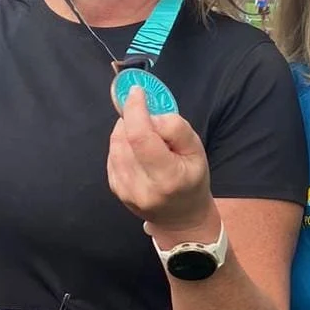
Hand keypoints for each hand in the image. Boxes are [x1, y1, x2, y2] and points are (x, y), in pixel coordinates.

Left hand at [107, 87, 214, 238]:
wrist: (181, 216)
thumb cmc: (191, 180)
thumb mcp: (197, 151)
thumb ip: (175, 128)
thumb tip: (149, 115)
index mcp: (167, 178)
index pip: (141, 137)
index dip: (135, 110)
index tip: (138, 92)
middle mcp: (141, 187)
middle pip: (125, 138)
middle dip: (134, 118)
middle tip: (150, 117)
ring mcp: (125, 190)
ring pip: (116, 143)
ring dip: (127, 129)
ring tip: (147, 135)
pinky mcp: (115, 188)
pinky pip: (113, 153)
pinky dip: (123, 143)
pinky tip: (138, 149)